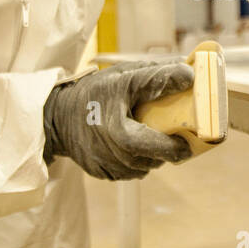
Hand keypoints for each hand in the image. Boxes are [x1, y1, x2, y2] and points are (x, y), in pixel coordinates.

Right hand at [43, 61, 194, 179]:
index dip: (175, 145)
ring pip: (144, 166)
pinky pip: (130, 172)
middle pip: (152, 158)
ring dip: (153, 155)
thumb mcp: (124, 76)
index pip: (154, 144)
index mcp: (117, 128)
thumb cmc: (96, 91)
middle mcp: (110, 151)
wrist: (59, 114)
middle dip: (167, 149)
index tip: (190, 141)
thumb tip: (189, 74)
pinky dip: (138, 160)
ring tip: (152, 136)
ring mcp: (105, 165)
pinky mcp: (102, 173)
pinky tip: (133, 145)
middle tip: (179, 140)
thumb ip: (156, 76)